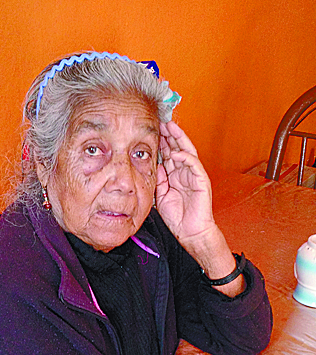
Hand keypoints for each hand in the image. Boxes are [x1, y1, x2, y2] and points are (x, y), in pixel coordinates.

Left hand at [156, 121, 215, 249]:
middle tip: (160, 122)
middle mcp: (184, 172)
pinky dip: (186, 157)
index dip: (161, 143)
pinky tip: (177, 152)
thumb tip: (155, 165)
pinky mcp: (201, 180)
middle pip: (177, 148)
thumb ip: (159, 180)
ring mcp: (194, 175)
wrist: (190, 231)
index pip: (168, 154)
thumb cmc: (177, 217)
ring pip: (187, 151)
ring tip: (170, 127)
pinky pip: (194, 164)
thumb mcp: (161, 196)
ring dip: (179, 139)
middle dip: (169, 135)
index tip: (151, 132)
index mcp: (175, 175)